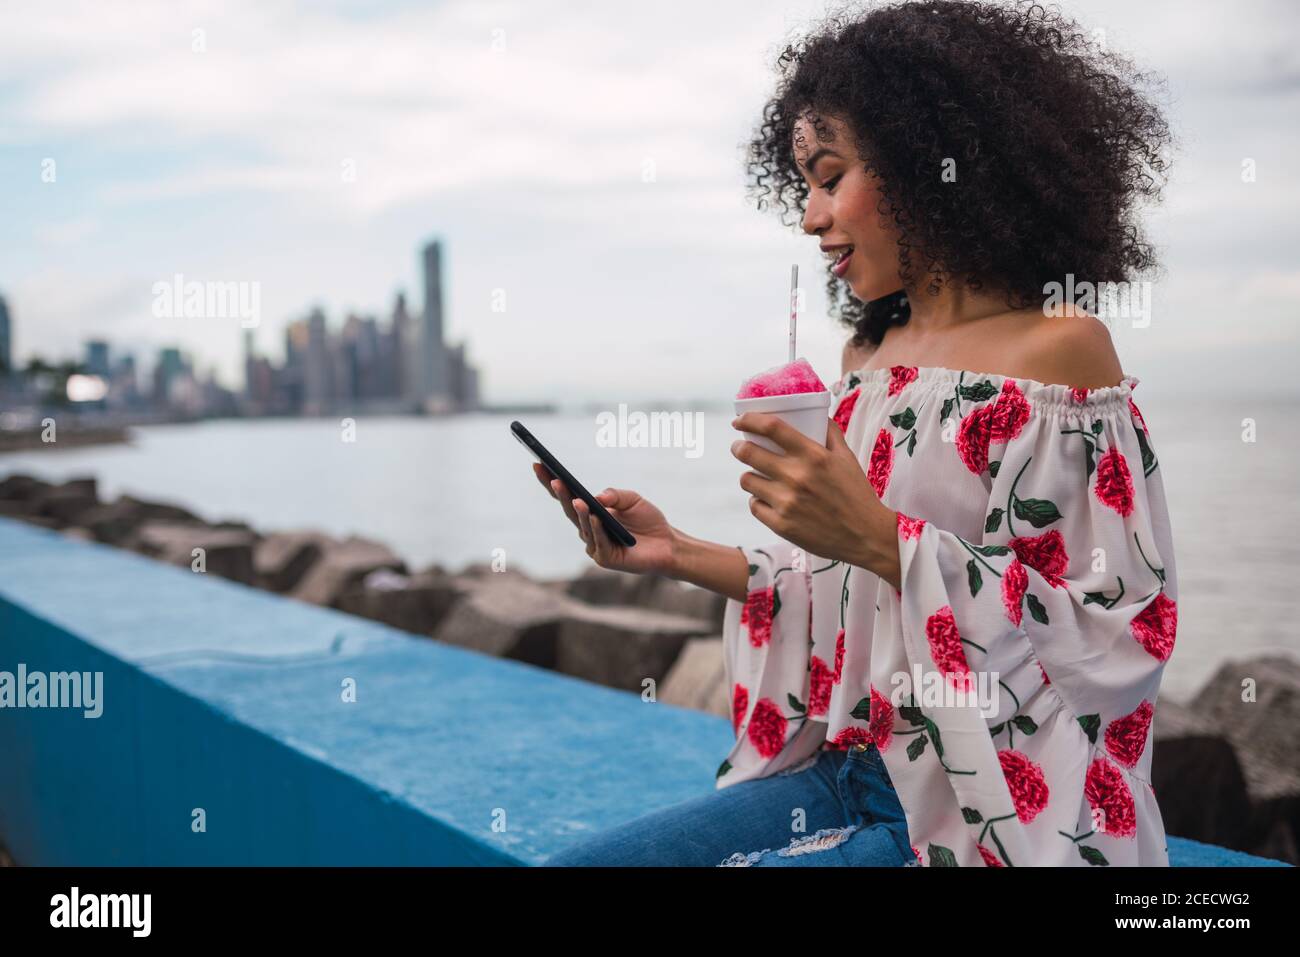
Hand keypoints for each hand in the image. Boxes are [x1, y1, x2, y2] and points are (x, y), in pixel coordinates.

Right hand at [531, 462, 675, 574]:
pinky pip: (599, 542)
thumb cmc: (648, 521)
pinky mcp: (606, 559)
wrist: (668, 544)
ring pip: (583, 526)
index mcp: (591, 513)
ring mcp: (595, 545)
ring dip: (579, 512)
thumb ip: (615, 495)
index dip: (551, 482)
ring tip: (576, 498)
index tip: (538, 464)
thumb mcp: (632, 499)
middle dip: (561, 494)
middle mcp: (588, 529)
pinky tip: (595, 517)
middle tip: (553, 479)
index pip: (567, 496)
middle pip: (570, 511)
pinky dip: (597, 529)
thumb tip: (596, 496)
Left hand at [729, 413, 894, 575]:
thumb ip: (830, 433)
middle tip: (740, 447)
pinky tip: (768, 499)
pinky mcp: (781, 525)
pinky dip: (758, 501)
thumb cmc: (857, 494)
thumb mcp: (847, 458)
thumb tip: (816, 413)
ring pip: (747, 480)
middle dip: (739, 447)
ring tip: (758, 477)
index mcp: (814, 456)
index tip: (739, 420)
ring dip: (749, 476)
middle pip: (748, 452)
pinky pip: (754, 506)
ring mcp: (787, 502)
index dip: (749, 419)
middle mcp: (797, 477)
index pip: (772, 427)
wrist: (866, 536)